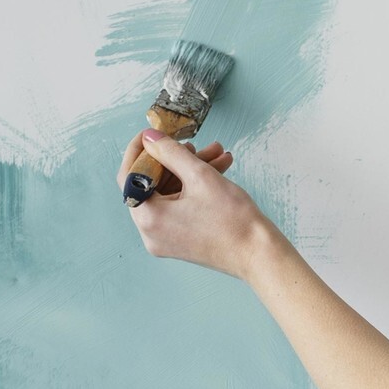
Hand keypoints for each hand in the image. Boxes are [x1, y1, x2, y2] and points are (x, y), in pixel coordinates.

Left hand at [116, 128, 275, 280]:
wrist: (260, 254)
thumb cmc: (234, 221)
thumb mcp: (200, 176)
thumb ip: (171, 152)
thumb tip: (150, 138)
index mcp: (149, 219)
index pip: (129, 177)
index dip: (139, 151)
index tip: (152, 134)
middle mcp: (151, 233)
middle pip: (151, 184)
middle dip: (174, 159)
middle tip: (192, 142)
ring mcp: (166, 239)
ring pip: (169, 193)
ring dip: (189, 171)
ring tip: (216, 154)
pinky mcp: (180, 240)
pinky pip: (179, 206)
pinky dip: (194, 188)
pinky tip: (218, 169)